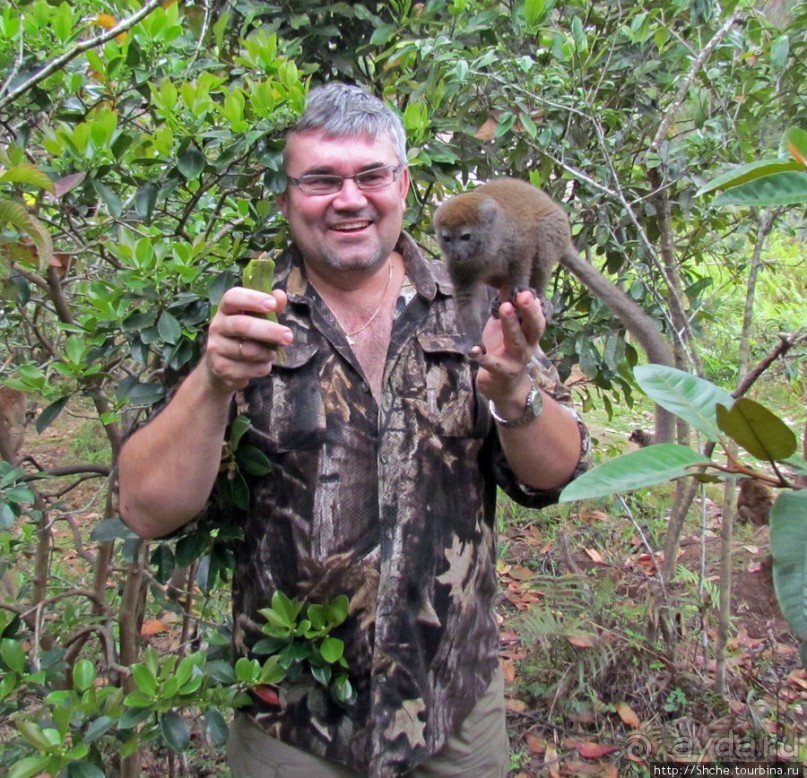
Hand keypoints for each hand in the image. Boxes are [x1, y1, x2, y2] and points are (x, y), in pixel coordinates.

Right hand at [202, 287, 292, 393]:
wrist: (221, 369)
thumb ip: (269, 309)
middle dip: (269, 331)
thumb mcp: (257, 321)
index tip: (272, 304)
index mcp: (225, 310)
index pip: (232, 298)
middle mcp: (217, 326)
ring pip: (248, 350)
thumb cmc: (243, 338)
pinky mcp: (221, 369)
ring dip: (267, 352)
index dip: (252, 299)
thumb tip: (280, 296)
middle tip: (288, 336)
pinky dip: (262, 367)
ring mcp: (216, 348)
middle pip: (242, 326)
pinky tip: (263, 364)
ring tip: (272, 352)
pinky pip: (249, 369)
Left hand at [474, 289, 545, 406]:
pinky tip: (473, 350)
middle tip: (523, 294)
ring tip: (504, 308)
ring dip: (510, 324)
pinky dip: (482, 357)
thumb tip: (505, 280)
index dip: (534, 303)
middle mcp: (528, 345)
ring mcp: (516, 360)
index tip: (528, 287)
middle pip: (534, 327)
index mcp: (530, 333)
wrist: (504, 387)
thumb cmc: (505, 351)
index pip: (537, 315)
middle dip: (529, 310)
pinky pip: (492, 365)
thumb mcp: (508, 329)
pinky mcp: (502, 373)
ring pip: (516, 342)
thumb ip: (508, 307)